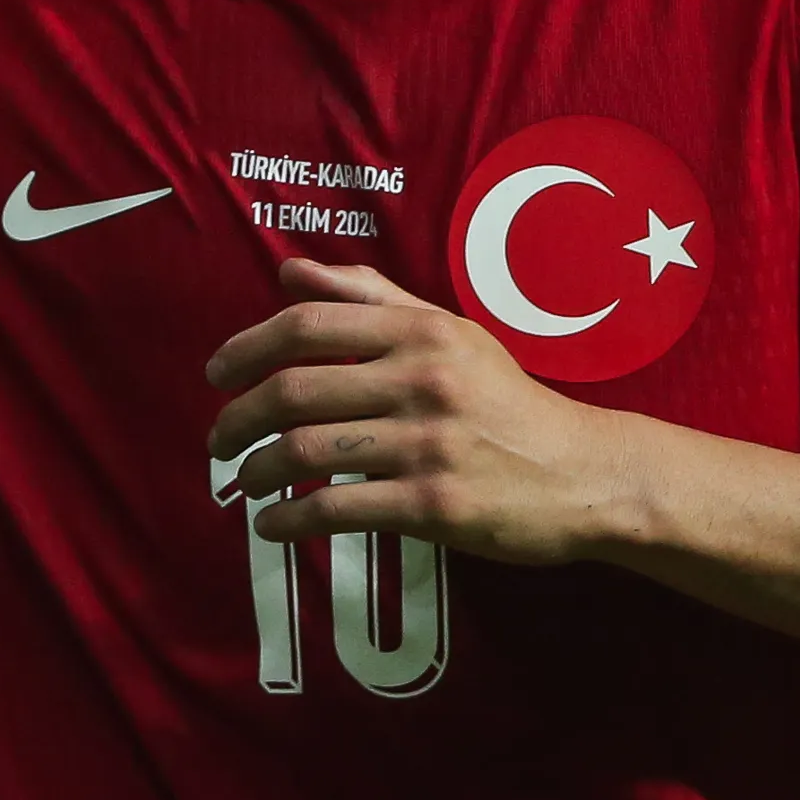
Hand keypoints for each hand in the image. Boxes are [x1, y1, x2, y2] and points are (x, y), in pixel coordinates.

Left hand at [204, 256, 639, 563]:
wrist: (584, 473)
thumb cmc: (505, 400)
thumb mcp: (448, 334)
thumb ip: (369, 299)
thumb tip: (289, 273)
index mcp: (419, 330)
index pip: (307, 326)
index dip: (247, 348)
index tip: (216, 375)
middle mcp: (420, 379)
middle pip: (294, 390)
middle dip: (238, 418)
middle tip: (217, 441)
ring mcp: (426, 443)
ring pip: (307, 451)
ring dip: (258, 471)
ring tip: (243, 483)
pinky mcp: (433, 504)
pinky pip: (338, 510)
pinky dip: (291, 520)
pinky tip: (272, 526)